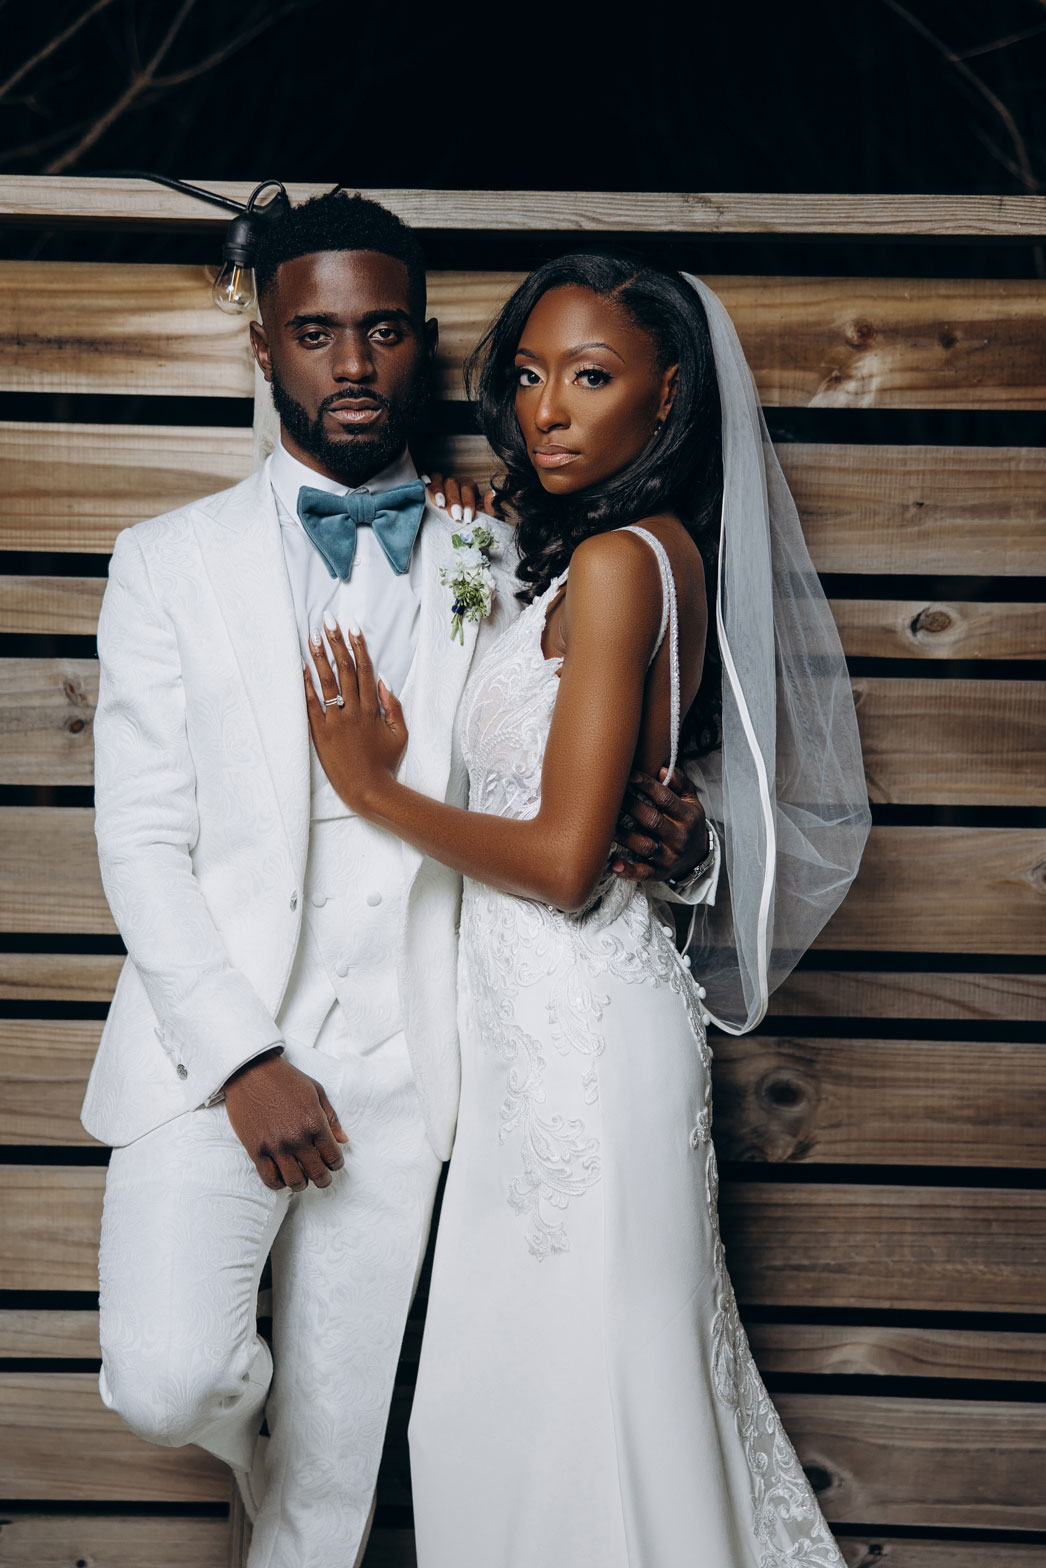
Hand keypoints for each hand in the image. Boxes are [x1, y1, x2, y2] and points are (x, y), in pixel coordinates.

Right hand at [223, 1049, 347, 1190]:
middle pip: (317, 1174)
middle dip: (323, 1179)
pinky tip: (282, 1178)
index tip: (333, 1163)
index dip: (336, 1164)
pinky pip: (270, 1179)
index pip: (333, 1157)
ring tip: (302, 1179)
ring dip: (302, 1184)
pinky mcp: (256, 1150)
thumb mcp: (316, 1092)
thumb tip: (344, 1140)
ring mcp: (276, 1146)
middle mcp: (297, 1137)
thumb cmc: (285, 1079)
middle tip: (322, 1178)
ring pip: (295, 1181)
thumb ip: (331, 1118)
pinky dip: (279, 1184)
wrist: (250, 1071)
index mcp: (315, 1122)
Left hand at [304, 620, 407, 812]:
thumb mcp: (400, 734)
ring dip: (319, 657)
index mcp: (373, 709)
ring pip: (327, 682)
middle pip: (344, 669)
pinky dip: (306, 686)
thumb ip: (393, 706)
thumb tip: (383, 680)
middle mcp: (353, 711)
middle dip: (336, 642)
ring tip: (312, 636)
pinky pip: (312, 705)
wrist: (369, 790)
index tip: (352, 626)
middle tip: (328, 620)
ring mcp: (335, 721)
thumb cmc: (385, 763)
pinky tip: (301, 668)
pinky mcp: (320, 734)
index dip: (358, 646)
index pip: (364, 669)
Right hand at [425, 471, 499, 521]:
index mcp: (468, 488)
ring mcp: (439, 483)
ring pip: (438, 478)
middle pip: (452, 483)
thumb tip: (491, 495)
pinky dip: (424, 480)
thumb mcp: (484, 518)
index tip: (467, 517)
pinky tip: (425, 485)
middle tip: (455, 516)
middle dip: (454, 500)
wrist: (458, 532)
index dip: (467, 502)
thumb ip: (490, 509)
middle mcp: (454, 483)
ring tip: (440, 505)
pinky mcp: (427, 487)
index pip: (467, 488)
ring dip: (438, 491)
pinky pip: (425, 478)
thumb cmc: (469, 523)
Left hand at [611, 766, 708, 883]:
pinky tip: (613, 865)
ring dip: (625, 837)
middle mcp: (679, 836)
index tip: (629, 775)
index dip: (647, 785)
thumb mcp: (691, 801)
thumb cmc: (688, 823)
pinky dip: (628, 871)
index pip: (666, 798)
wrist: (698, 856)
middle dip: (632, 807)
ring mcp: (669, 856)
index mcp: (686, 816)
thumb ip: (680, 783)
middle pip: (653, 821)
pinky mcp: (660, 872)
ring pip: (645, 846)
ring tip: (607, 827)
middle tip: (612, 796)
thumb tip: (663, 769)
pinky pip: (644, 873)